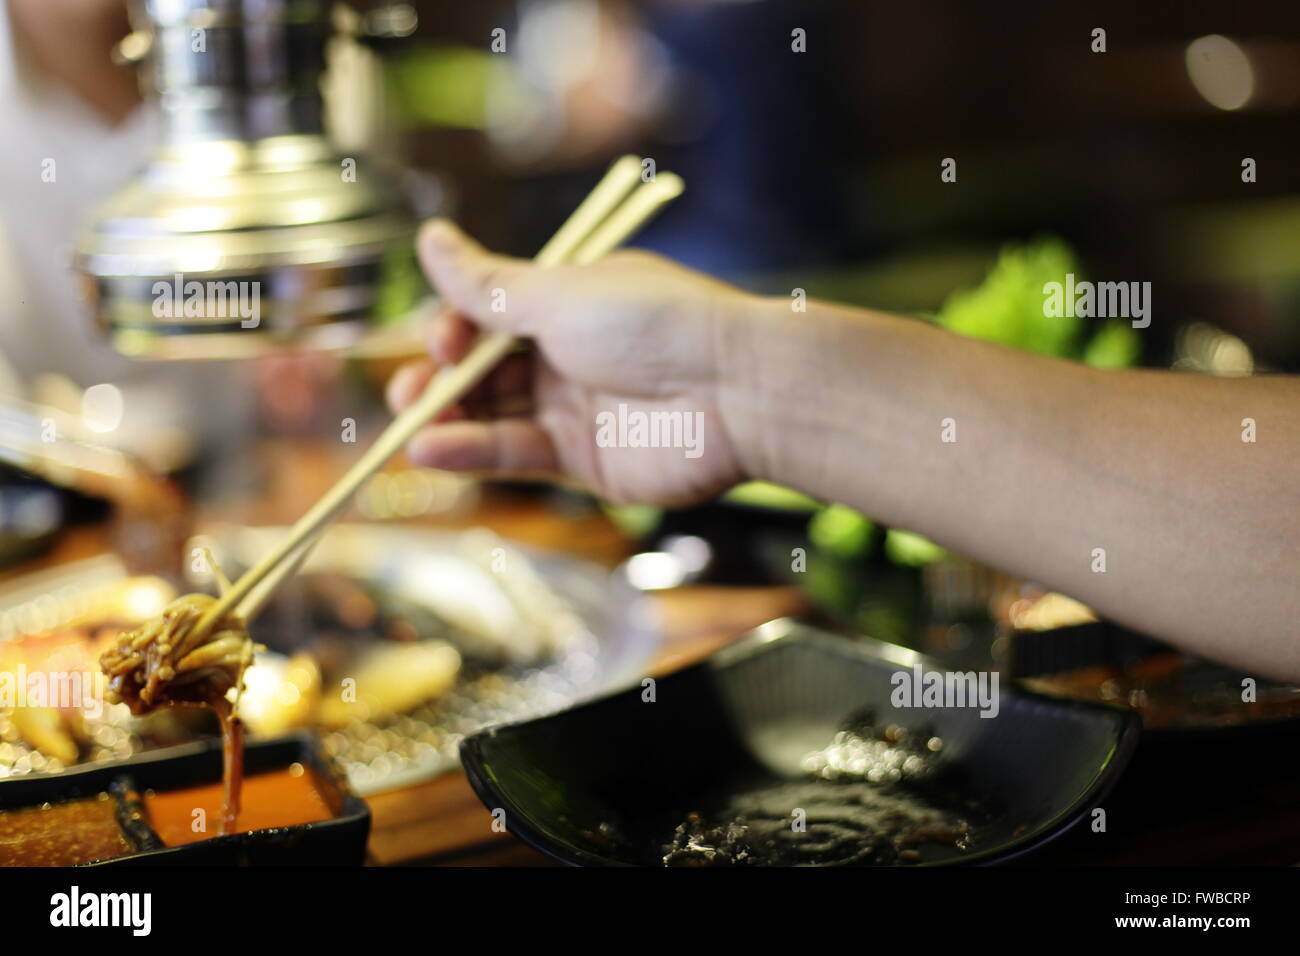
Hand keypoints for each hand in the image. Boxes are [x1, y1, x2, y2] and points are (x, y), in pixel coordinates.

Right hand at [386, 221, 759, 506]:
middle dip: (439, 379)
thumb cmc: (655, 325)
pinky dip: (471, 453)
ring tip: (409, 428)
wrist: (736, 392)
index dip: (454, 327)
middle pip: (482, 368)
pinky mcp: (581, 460)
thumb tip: (430, 239)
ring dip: (447, 419)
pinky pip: (515, 454)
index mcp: (566, 301)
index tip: (440, 340)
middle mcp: (566, 352)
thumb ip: (487, 286)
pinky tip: (433, 449)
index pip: (487, 313)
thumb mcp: (560, 294)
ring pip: (492, 415)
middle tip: (410, 392)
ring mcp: (573, 407)